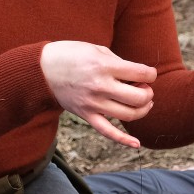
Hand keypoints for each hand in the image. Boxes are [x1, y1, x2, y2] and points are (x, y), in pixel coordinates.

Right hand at [41, 41, 155, 147]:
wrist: (43, 70)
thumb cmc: (72, 55)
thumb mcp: (97, 50)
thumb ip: (119, 63)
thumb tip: (138, 76)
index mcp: (105, 66)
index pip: (141, 74)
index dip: (150, 74)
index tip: (148, 74)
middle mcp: (101, 87)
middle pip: (138, 98)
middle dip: (148, 93)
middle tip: (145, 88)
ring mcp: (93, 104)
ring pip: (129, 115)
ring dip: (143, 109)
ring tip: (143, 102)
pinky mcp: (86, 115)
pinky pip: (107, 132)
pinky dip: (124, 140)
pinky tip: (137, 144)